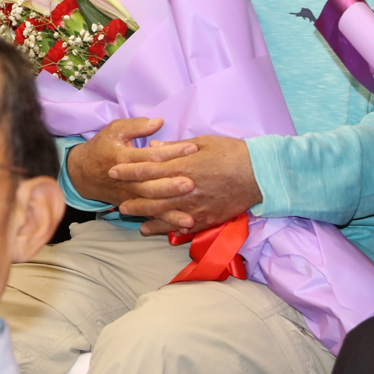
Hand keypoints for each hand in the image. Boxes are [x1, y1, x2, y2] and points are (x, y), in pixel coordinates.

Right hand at [64, 117, 197, 211]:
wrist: (83, 173)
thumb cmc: (103, 147)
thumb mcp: (115, 130)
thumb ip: (137, 126)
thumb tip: (159, 122)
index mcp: (124, 158)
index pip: (150, 156)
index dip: (171, 152)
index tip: (192, 149)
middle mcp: (126, 180)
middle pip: (151, 185)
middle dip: (171, 186)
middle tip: (191, 183)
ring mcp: (128, 196)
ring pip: (151, 205)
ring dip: (170, 212)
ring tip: (190, 218)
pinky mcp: (132, 206)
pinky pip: (149, 217)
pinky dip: (164, 224)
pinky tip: (181, 229)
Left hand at [102, 132, 260, 236]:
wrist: (261, 174)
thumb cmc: (233, 153)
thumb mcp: (202, 142)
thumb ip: (175, 147)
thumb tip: (153, 146)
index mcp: (183, 166)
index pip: (148, 169)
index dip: (128, 171)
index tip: (112, 171)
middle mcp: (185, 188)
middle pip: (150, 195)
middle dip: (131, 197)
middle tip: (116, 200)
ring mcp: (195, 206)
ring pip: (162, 213)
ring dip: (143, 215)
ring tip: (128, 215)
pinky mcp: (206, 218)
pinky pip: (181, 226)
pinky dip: (165, 229)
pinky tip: (153, 230)